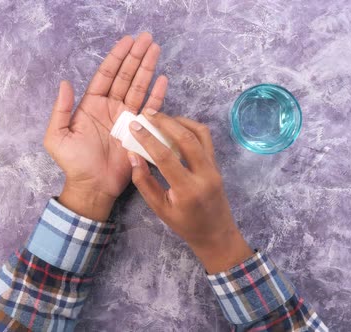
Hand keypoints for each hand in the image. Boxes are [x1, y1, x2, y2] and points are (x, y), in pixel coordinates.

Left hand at [44, 32, 167, 220]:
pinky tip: (162, 79)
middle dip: (136, 56)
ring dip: (148, 68)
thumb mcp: (57, 137)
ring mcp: (126, 118)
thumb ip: (60, 110)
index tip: (127, 41)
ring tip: (156, 49)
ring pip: (138, 87)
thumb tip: (65, 83)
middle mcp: (111, 107)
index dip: (116, 57)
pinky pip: (149, 110)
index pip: (106, 75)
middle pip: (125, 75)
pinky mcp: (139, 131)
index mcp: (92, 105)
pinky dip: (157, 95)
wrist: (92, 186)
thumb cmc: (73, 163)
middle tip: (148, 38)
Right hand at [126, 110, 252, 272]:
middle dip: (165, 121)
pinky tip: (176, 127)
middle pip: (186, 138)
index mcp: (187, 190)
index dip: (148, 139)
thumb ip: (144, 182)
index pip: (166, 157)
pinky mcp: (217, 164)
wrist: (216, 234)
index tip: (135, 126)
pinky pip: (205, 139)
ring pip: (200, 134)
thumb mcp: (160, 209)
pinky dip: (191, 128)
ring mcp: (214, 168)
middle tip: (148, 113)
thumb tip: (132, 155)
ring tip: (161, 117)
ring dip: (180, 121)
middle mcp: (204, 175)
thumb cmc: (185, 225)